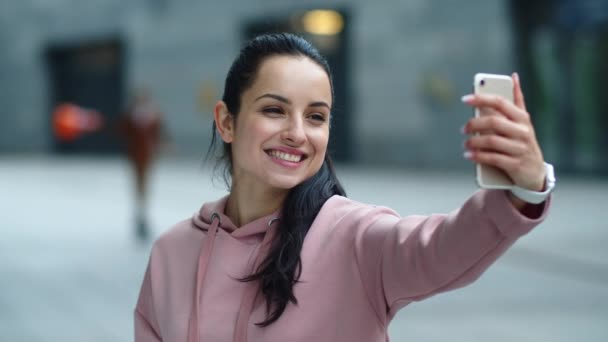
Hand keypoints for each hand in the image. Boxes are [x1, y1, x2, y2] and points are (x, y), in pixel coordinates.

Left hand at [461, 72, 545, 191]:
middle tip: (463, 129)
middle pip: (493, 122)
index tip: (464, 99)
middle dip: (474, 124)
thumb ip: (516, 100)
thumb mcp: (523, 122)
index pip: (500, 102)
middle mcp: (522, 131)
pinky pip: (493, 158)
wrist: (535, 173)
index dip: (481, 99)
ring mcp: (520, 148)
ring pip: (491, 141)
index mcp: (522, 118)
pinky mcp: (516, 165)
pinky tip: (469, 156)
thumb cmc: (523, 142)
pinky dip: (478, 156)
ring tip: (465, 144)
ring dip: (474, 142)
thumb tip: (513, 76)